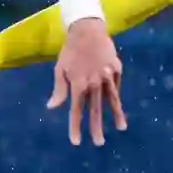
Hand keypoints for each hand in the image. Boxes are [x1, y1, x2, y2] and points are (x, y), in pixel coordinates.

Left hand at [46, 17, 124, 145]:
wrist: (87, 29)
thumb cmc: (70, 50)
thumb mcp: (60, 69)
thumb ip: (58, 90)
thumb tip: (52, 107)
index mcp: (78, 84)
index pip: (76, 111)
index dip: (75, 127)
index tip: (76, 142)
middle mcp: (93, 83)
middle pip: (95, 110)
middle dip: (96, 128)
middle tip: (99, 143)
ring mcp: (106, 76)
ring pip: (112, 100)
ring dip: (116, 115)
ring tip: (121, 128)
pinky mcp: (116, 69)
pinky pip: (115, 85)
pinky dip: (116, 96)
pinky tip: (117, 107)